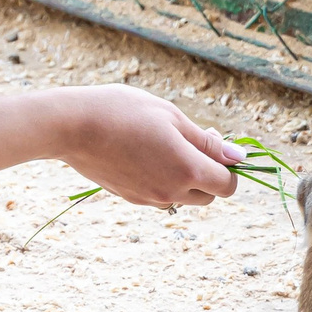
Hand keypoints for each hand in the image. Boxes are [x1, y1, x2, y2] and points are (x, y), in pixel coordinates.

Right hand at [54, 86, 243, 208]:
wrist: (72, 126)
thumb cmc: (124, 112)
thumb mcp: (172, 117)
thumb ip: (207, 142)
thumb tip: (239, 157)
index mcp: (187, 170)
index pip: (228, 185)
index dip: (229, 166)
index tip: (213, 142)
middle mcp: (170, 192)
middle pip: (208, 195)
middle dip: (208, 173)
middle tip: (189, 140)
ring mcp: (148, 199)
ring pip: (182, 197)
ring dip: (184, 177)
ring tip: (162, 144)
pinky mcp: (129, 198)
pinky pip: (158, 195)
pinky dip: (161, 179)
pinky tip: (142, 152)